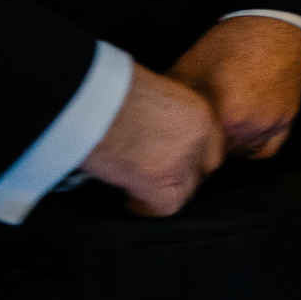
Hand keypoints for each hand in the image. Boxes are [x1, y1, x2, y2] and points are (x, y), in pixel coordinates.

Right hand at [80, 63, 223, 215]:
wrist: (91, 97)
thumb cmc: (111, 92)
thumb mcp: (154, 96)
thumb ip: (168, 118)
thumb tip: (160, 137)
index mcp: (198, 112)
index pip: (209, 147)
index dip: (191, 159)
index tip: (173, 164)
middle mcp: (198, 136)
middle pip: (201, 171)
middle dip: (179, 177)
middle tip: (153, 175)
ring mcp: (180, 159)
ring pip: (185, 190)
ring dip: (163, 190)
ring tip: (137, 180)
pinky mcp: (158, 178)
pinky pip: (166, 207)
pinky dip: (148, 206)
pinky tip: (130, 196)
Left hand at [166, 16, 300, 158]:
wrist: (270, 26)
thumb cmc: (232, 44)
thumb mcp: (187, 68)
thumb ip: (169, 101)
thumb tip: (146, 120)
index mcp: (221, 116)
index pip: (196, 152)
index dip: (187, 145)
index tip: (183, 140)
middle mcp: (247, 125)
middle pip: (218, 155)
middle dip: (207, 147)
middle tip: (200, 131)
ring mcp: (269, 124)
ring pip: (241, 153)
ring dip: (229, 145)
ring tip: (222, 124)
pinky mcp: (285, 120)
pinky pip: (266, 149)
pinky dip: (253, 145)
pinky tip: (243, 130)